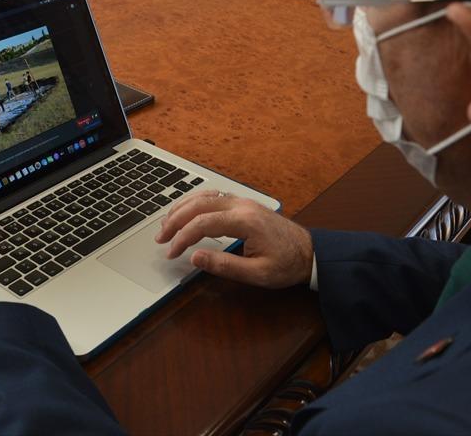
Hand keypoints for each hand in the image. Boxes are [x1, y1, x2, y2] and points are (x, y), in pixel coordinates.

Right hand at [154, 189, 313, 288]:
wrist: (310, 253)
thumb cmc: (286, 265)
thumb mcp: (257, 274)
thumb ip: (224, 266)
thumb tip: (194, 257)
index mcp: (245, 221)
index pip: (203, 223)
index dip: (182, 238)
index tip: (171, 252)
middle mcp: (242, 206)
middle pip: (199, 205)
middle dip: (175, 220)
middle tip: (160, 238)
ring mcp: (243, 202)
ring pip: (204, 196)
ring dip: (182, 208)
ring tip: (166, 224)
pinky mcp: (244, 204)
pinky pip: (213, 197)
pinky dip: (195, 203)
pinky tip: (186, 212)